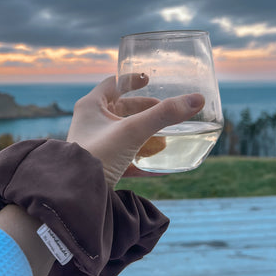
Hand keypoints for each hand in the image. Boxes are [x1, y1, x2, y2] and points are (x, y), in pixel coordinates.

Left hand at [67, 74, 204, 187]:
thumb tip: (197, 100)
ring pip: (124, 133)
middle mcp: (91, 123)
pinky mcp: (101, 165)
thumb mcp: (133, 131)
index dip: (132, 79)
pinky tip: (160, 167)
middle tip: (164, 111)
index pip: (113, 83)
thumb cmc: (98, 155)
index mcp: (92, 106)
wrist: (78, 196)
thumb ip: (164, 115)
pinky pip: (125, 157)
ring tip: (165, 138)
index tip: (149, 80)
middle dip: (145, 109)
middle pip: (121, 108)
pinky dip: (141, 158)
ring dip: (145, 133)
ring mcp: (96, 144)